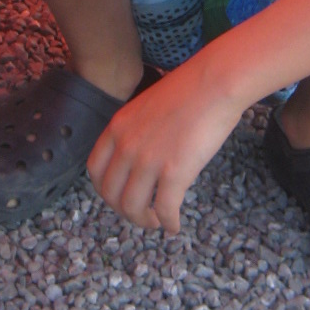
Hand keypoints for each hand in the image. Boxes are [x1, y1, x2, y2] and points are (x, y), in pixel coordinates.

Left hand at [87, 65, 243, 233]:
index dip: (105, 189)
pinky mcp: (174, 172)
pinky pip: (164, 210)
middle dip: (123, 210)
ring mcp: (148, 160)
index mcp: (117, 128)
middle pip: (110, 194)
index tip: (119, 195)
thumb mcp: (147, 106)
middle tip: (140, 214)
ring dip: (143, 221)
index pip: (95, 169)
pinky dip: (168, 223)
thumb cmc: (190, 90)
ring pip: (132, 207)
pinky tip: (175, 226)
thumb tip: (141, 154)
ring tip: (157, 221)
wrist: (214, 83)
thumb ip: (136, 130)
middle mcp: (126, 146)